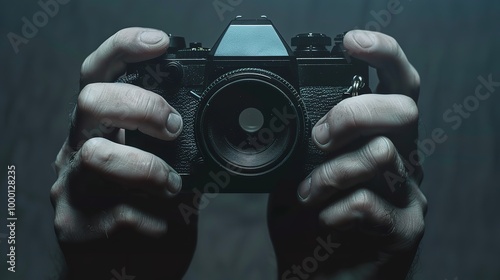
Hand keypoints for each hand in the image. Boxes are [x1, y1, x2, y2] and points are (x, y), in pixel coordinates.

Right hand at [50, 28, 196, 279]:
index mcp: (101, 130)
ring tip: (172, 187)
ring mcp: (71, 189)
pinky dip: (155, 218)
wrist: (128, 273)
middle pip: (90, 101)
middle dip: (140, 105)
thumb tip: (201, 119)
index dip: (123, 49)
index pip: (99, 75)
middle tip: (172, 126)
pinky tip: (165, 225)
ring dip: (147, 168)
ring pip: (97, 156)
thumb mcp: (163, 167)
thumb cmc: (149, 212)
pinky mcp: (76, 228)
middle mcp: (78, 151)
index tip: (160, 43)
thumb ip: (172, 145)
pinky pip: (119, 213)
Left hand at [268, 30, 426, 279]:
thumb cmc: (309, 228)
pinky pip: (368, 202)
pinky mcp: (404, 231)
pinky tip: (323, 220)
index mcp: (378, 144)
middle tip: (322, 136)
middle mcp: (402, 165)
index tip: (352, 43)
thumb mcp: (298, 178)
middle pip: (403, 111)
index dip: (384, 56)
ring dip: (331, 173)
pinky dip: (333, 209)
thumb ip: (306, 149)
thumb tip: (303, 119)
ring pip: (383, 155)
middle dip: (355, 113)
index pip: (396, 89)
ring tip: (306, 194)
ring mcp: (408, 198)